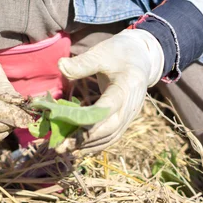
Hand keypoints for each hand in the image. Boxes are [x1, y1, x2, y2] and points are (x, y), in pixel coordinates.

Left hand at [58, 29, 163, 152]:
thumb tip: (60, 66)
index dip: (90, 123)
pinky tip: (79, 148)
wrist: (141, 58)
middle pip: (110, 128)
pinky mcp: (127, 119)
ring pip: (111, 136)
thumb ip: (83, 63)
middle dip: (85, 140)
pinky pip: (113, 136)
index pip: (108, 109)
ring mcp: (131, 114)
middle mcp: (131, 105)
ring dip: (89, 145)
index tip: (70, 133)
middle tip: (61, 147)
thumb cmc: (118, 53)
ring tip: (66, 150)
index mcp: (127, 86)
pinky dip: (97, 144)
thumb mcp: (101, 52)